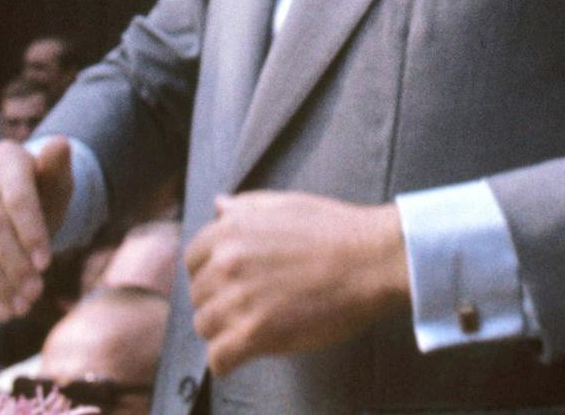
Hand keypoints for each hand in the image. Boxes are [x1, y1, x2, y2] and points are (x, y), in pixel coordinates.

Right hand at [0, 138, 71, 318]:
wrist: (11, 205)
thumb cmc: (41, 194)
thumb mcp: (57, 184)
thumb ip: (58, 168)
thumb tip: (61, 143)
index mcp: (5, 156)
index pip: (16, 197)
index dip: (30, 232)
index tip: (46, 265)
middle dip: (14, 265)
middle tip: (34, 294)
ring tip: (18, 308)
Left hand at [185, 191, 408, 373]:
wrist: (372, 259)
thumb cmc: (336, 230)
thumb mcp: (285, 203)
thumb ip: (245, 207)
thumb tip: (218, 205)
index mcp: (229, 231)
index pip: (192, 261)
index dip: (210, 273)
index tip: (228, 282)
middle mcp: (226, 263)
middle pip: (198, 296)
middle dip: (219, 302)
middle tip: (247, 307)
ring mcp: (239, 299)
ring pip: (206, 327)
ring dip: (223, 331)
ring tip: (249, 329)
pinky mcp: (255, 333)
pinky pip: (219, 358)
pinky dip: (227, 360)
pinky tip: (242, 354)